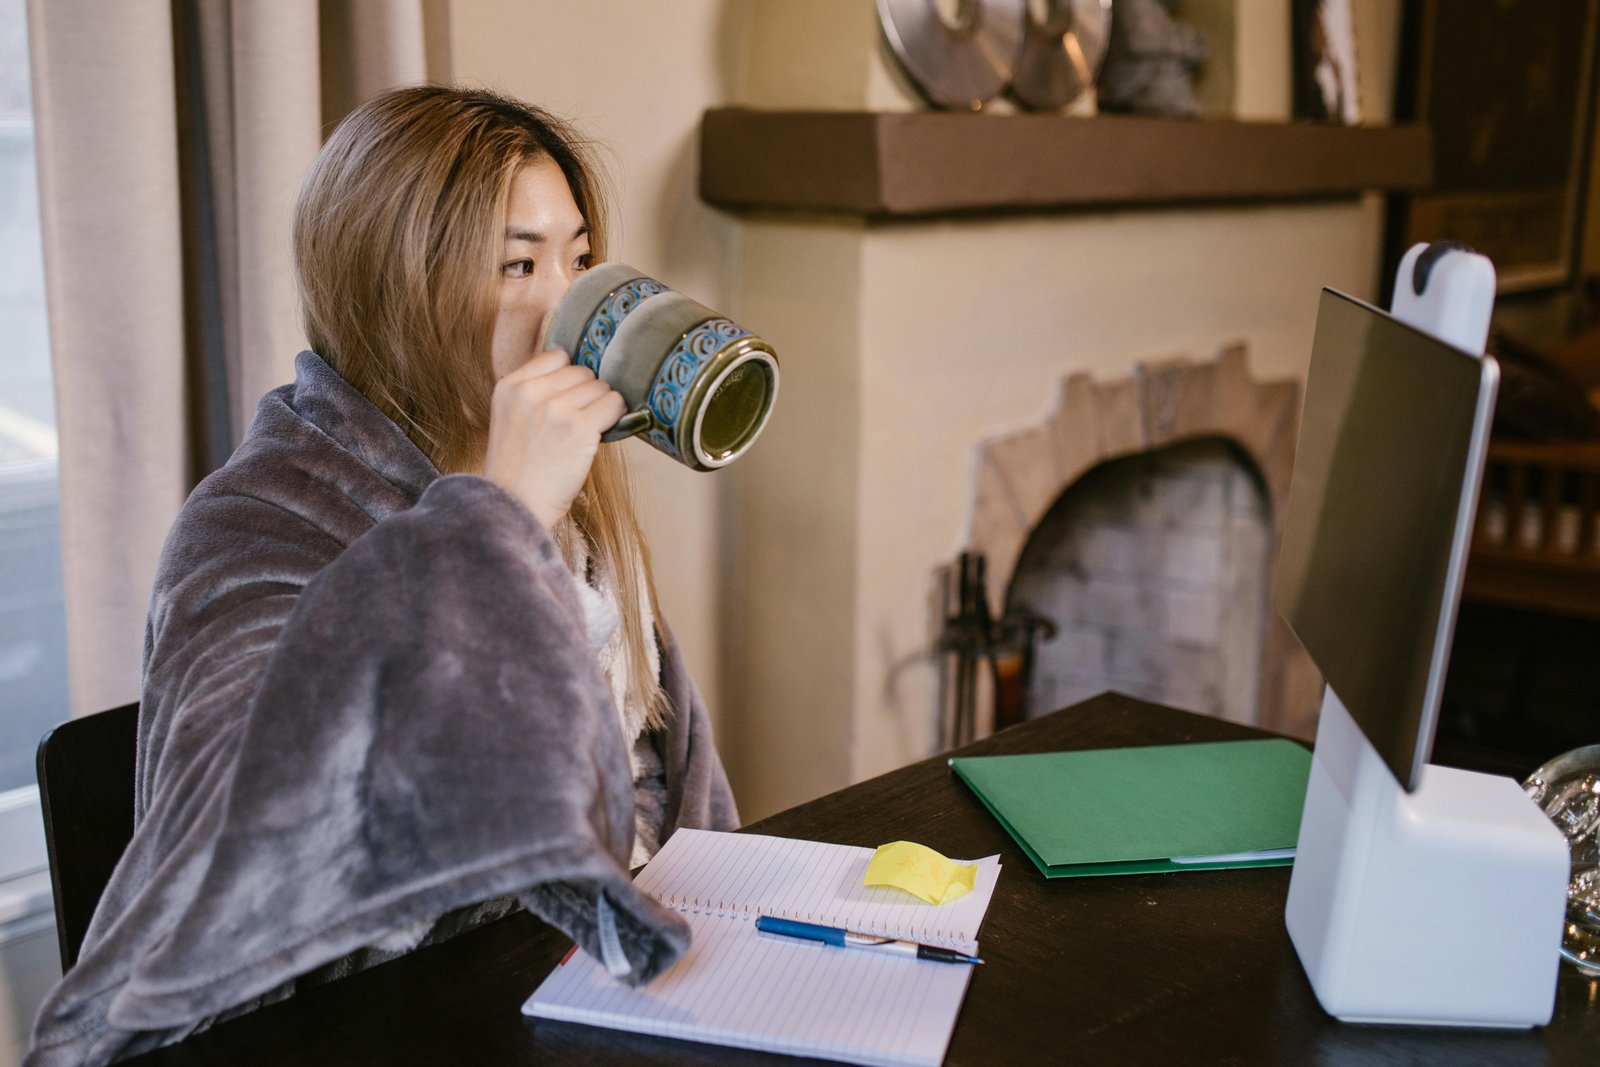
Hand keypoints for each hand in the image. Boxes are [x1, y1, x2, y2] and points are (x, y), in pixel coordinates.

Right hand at [482, 349, 627, 528]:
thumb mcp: (511, 418)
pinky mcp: (579, 427)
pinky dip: (615, 417)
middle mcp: (531, 391)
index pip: (557, 356)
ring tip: (585, 433)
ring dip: (602, 407)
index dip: (569, 377)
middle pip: (582, 372)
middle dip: (587, 394)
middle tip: (578, 422)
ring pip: (601, 387)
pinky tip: (601, 434)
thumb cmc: (519, 470)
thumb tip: (583, 375)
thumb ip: (535, 393)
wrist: (516, 507)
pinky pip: (614, 404)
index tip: (569, 399)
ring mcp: (555, 408)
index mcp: (510, 386)